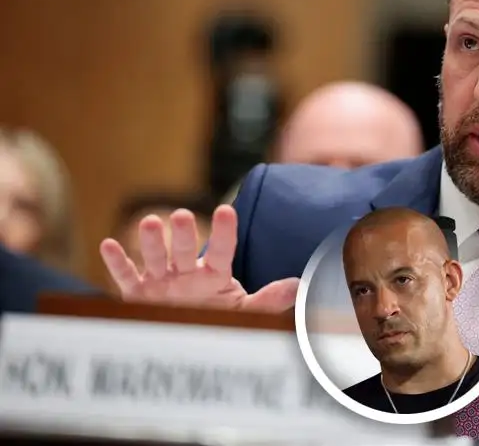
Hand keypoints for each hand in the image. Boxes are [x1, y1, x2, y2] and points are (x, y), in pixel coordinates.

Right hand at [100, 205, 297, 312]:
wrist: (188, 338)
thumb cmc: (217, 318)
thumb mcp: (244, 312)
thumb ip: (268, 300)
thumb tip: (299, 286)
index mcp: (215, 273)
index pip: (223, 249)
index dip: (224, 232)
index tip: (226, 210)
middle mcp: (187, 271)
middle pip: (185, 250)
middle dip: (183, 234)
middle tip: (182, 215)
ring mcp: (161, 280)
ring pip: (155, 257)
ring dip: (151, 242)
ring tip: (149, 222)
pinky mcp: (137, 293)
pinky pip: (126, 276)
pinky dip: (116, 262)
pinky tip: (108, 244)